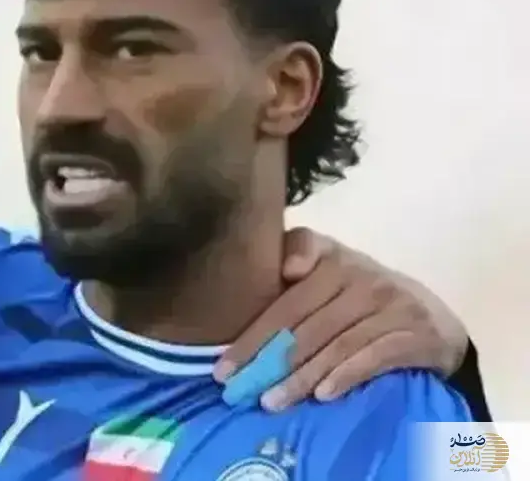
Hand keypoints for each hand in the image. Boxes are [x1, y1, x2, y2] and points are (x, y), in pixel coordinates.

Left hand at [214, 227, 468, 411]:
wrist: (434, 317)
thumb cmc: (363, 294)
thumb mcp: (331, 267)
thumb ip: (301, 256)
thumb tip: (284, 269)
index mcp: (333, 258)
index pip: (285, 301)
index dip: (253, 334)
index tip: (223, 366)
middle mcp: (362, 276)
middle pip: (306, 326)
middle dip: (267, 362)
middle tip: (239, 391)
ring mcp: (391, 304)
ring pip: (335, 345)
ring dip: (300, 378)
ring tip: (271, 402)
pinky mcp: (416, 333)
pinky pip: (373, 356)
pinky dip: (345, 376)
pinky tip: (322, 396)